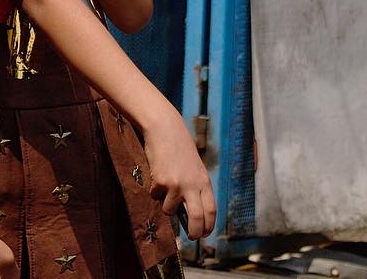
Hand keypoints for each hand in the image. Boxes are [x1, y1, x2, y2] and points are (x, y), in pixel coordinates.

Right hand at [140, 110, 216, 240]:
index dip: (209, 226)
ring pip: (170, 210)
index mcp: (204, 181)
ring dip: (165, 205)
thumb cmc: (179, 147)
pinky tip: (156, 174)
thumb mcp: (193, 167)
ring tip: (164, 189)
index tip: (205, 233)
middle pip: (198, 219)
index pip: (211, 211)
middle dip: (195, 232)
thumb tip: (189, 211)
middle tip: (192, 237)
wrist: (164, 128)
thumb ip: (195, 186)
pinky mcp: (161, 182)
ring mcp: (177, 185)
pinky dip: (154, 191)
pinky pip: (156, 196)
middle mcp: (193, 185)